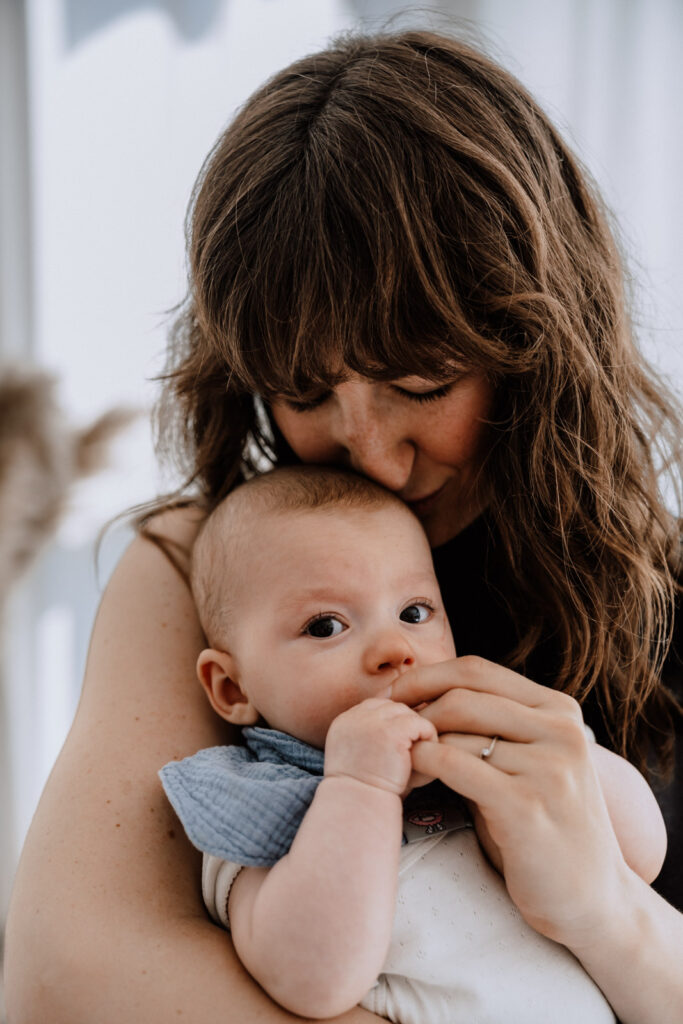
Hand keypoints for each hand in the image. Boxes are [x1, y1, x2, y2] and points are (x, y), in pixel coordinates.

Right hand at [324, 698, 437, 795]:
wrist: (358, 809)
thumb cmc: (363, 793)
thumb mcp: (359, 758)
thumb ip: (374, 738)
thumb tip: (409, 724)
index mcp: (343, 722)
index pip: (375, 707)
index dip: (392, 723)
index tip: (402, 745)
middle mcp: (355, 717)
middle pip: (392, 707)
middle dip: (406, 728)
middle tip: (413, 753)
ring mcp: (373, 722)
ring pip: (408, 713)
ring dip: (417, 734)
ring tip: (418, 759)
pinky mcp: (392, 732)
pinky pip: (422, 724)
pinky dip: (429, 739)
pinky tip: (425, 760)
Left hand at [391, 656, 628, 948]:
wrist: (594, 900)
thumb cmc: (544, 826)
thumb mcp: (531, 760)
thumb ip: (494, 724)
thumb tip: (420, 693)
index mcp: (560, 710)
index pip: (477, 670)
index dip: (426, 677)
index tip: (394, 694)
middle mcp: (561, 731)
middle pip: (462, 696)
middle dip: (414, 710)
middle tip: (389, 732)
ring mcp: (548, 768)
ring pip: (454, 733)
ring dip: (415, 745)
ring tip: (401, 765)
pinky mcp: (527, 807)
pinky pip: (453, 766)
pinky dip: (422, 766)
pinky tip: (413, 780)